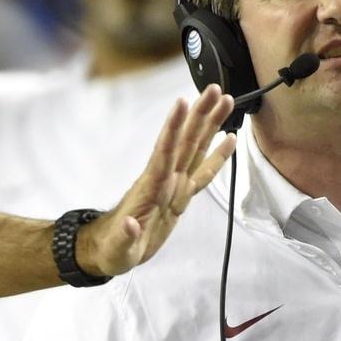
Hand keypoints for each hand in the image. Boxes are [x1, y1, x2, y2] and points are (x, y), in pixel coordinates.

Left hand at [76, 87, 236, 278]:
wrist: (111, 250)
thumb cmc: (113, 249)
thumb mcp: (118, 249)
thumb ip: (125, 238)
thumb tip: (130, 226)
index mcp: (151, 188)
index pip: (165, 151)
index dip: (174, 127)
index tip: (183, 102)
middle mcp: (164, 180)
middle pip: (186, 141)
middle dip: (199, 114)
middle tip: (214, 89)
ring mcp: (174, 186)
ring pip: (196, 149)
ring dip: (210, 124)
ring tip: (225, 101)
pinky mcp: (181, 196)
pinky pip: (203, 172)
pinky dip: (217, 156)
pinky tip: (230, 139)